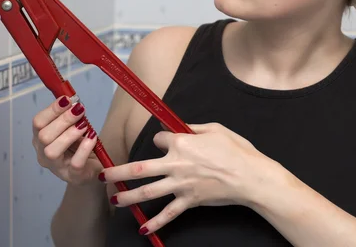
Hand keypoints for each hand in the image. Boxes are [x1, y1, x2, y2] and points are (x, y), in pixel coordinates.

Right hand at [32, 96, 102, 185]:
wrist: (92, 170)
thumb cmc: (79, 147)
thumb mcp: (72, 128)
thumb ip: (70, 116)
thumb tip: (74, 101)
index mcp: (40, 140)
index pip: (37, 123)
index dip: (51, 110)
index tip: (67, 99)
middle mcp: (44, 155)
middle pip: (43, 136)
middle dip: (62, 120)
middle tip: (79, 109)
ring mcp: (57, 168)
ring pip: (52, 151)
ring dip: (69, 134)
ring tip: (84, 125)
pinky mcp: (73, 176)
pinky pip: (75, 163)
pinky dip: (84, 148)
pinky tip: (92, 137)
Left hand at [99, 122, 275, 234]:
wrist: (251, 177)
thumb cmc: (237, 150)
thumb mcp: (215, 129)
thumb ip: (192, 127)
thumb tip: (177, 126)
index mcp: (182, 143)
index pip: (159, 140)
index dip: (160, 140)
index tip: (163, 141)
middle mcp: (176, 164)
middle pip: (141, 168)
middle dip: (119, 172)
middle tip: (104, 175)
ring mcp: (181, 185)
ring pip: (148, 192)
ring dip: (129, 196)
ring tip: (114, 199)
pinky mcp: (189, 201)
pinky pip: (169, 213)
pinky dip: (156, 222)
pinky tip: (142, 229)